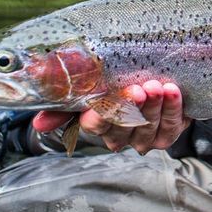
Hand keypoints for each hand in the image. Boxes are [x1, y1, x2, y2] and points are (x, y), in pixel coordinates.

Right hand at [33, 80, 190, 153]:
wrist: (161, 74)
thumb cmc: (122, 80)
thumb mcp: (94, 84)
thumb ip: (66, 103)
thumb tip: (38, 124)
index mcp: (99, 123)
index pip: (93, 125)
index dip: (97, 117)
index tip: (98, 105)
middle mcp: (121, 135)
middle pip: (123, 128)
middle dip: (131, 109)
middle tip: (138, 90)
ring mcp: (145, 136)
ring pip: (148, 129)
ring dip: (153, 108)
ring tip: (157, 86)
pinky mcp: (168, 133)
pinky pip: (171, 127)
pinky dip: (173, 109)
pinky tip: (172, 91)